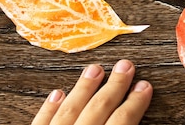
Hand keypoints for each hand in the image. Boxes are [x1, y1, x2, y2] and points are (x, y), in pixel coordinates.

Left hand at [31, 59, 152, 124]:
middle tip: (126, 65)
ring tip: (94, 68)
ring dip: (83, 88)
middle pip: (98, 110)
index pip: (122, 122)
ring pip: (69, 111)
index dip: (135, 103)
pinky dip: (48, 109)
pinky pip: (40, 123)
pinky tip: (57, 93)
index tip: (144, 86)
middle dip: (114, 86)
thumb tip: (136, 118)